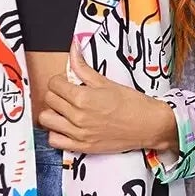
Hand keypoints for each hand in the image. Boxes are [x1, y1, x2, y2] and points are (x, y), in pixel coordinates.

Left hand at [34, 37, 179, 155]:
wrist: (148, 125)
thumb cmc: (132, 104)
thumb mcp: (106, 82)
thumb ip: (84, 68)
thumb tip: (73, 48)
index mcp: (82, 97)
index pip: (53, 84)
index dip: (59, 80)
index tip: (67, 82)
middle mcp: (77, 116)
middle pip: (49, 100)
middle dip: (56, 94)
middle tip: (67, 94)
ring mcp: (78, 133)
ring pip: (46, 120)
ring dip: (52, 113)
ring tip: (63, 110)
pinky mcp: (82, 147)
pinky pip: (54, 141)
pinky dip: (56, 133)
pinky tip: (65, 127)